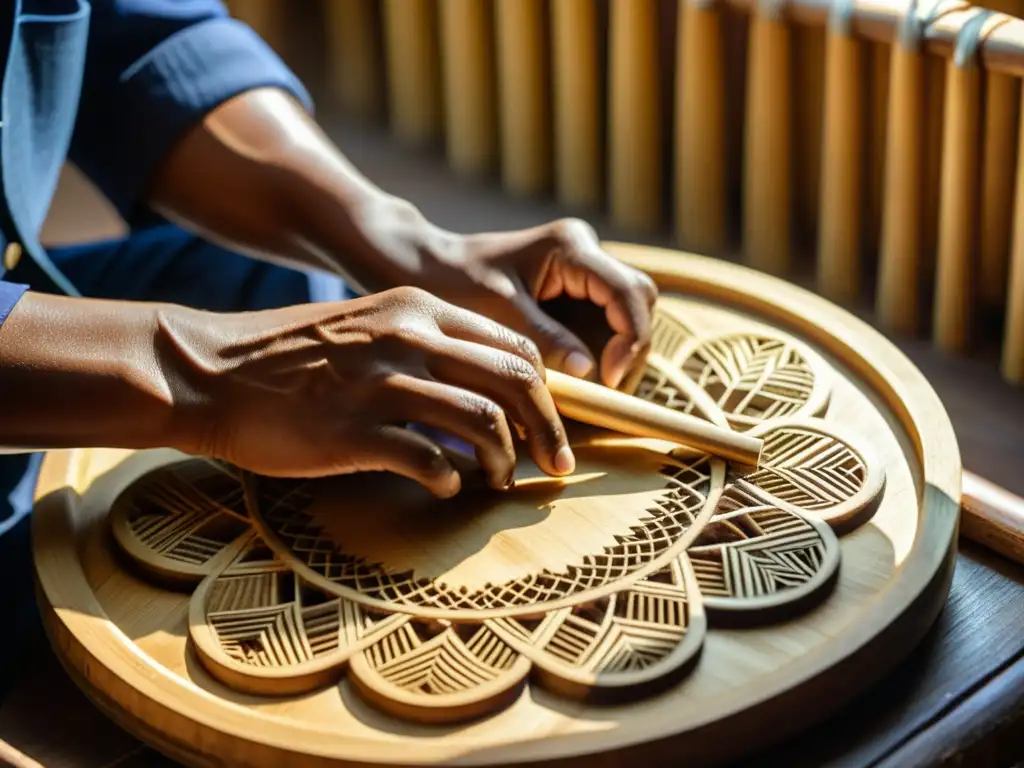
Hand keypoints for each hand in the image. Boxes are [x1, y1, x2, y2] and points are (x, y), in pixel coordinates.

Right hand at [163, 287, 574, 496]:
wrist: (211, 373)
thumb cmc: (293, 358)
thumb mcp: (368, 327)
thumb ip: (427, 347)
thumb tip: (485, 393)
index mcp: (419, 308)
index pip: (514, 348)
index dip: (547, 394)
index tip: (550, 429)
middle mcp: (408, 338)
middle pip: (515, 382)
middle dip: (548, 430)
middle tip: (555, 465)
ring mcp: (381, 383)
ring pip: (484, 423)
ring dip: (504, 461)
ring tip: (496, 481)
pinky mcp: (353, 430)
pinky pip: (430, 460)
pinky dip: (450, 480)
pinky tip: (444, 487)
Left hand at [345, 206, 658, 388]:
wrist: (422, 267)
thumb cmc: (452, 281)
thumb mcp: (497, 313)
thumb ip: (544, 338)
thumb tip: (591, 372)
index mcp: (570, 247)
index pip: (629, 293)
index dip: (631, 339)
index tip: (609, 380)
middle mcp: (584, 254)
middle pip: (639, 301)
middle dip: (632, 347)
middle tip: (608, 390)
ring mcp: (581, 273)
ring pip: (628, 313)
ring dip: (619, 352)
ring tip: (595, 390)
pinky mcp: (572, 293)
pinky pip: (604, 323)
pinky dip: (602, 352)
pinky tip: (581, 380)